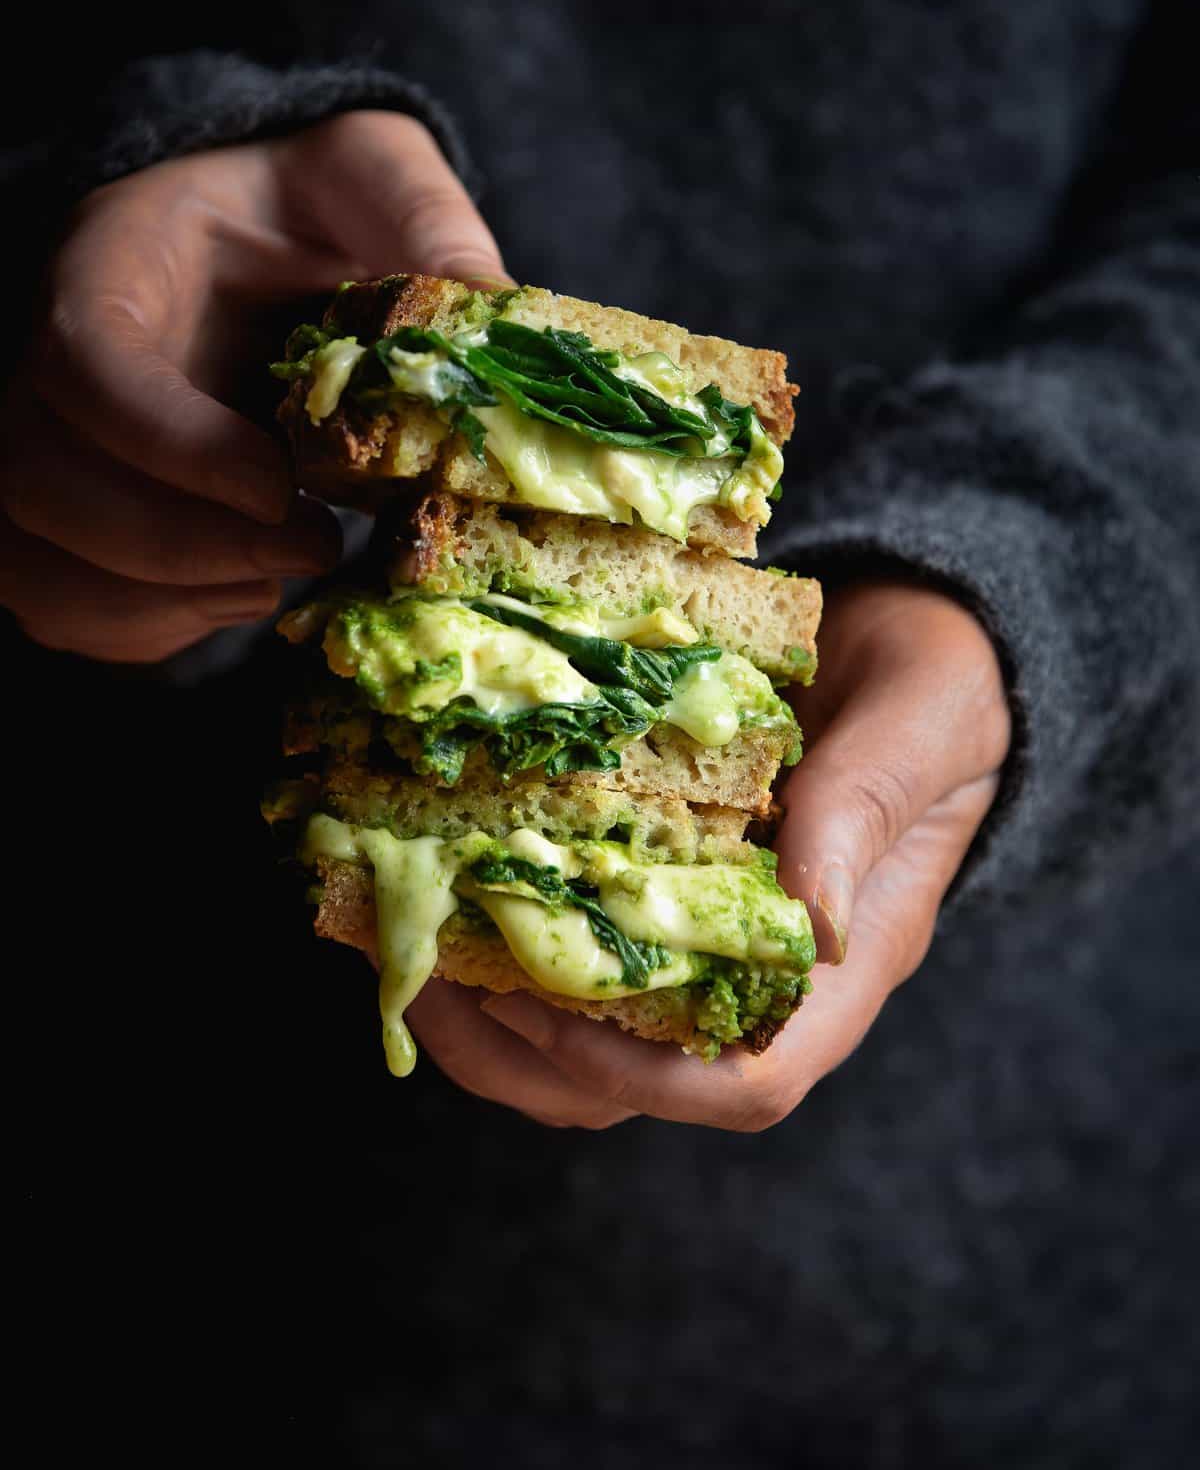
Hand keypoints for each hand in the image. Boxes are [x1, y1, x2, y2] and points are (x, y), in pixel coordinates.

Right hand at [0, 111, 509, 660]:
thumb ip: (422, 220)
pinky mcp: (75, 507)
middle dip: (171, 546)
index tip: (278, 486)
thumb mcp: (372, 169)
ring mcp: (56, 440)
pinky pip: (58, 600)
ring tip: (275, 584)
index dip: (172, 444)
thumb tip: (494, 306)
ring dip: (154, 600)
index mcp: (114, 263)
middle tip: (308, 550)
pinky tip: (243, 598)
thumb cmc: (308, 198)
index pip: (86, 364)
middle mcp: (57, 357)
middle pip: (38, 480)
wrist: (260, 226)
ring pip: (30, 556)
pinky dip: (143, 629)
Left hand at [409, 580, 1011, 1128]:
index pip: (748, 1082)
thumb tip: (816, 927)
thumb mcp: (921, 723)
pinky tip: (447, 882)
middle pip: (639, 1086)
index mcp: (846, 964)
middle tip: (430, 977)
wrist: (918, 637)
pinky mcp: (667, 888)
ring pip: (590, 1041)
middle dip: (524, 1056)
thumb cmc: (938, 682)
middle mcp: (768, 977)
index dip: (638, 1070)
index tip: (543, 1001)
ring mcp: (712, 939)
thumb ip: (868, 808)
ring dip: (494, 1014)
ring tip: (414, 942)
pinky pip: (580, 951)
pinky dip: (506, 936)